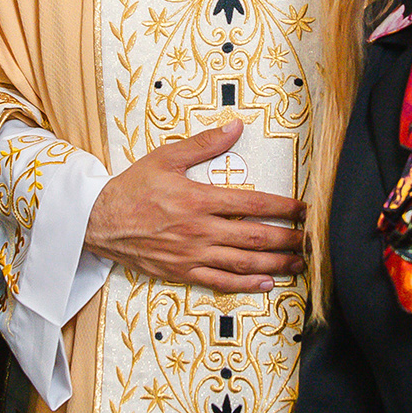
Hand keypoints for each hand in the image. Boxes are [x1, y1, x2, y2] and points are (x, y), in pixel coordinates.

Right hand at [83, 122, 303, 292]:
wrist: (99, 221)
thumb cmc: (132, 188)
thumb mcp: (165, 157)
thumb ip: (204, 144)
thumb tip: (236, 126)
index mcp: (198, 199)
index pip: (252, 203)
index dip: (283, 207)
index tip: (304, 209)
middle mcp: (199, 230)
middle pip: (255, 236)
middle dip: (288, 239)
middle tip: (312, 240)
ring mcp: (191, 255)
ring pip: (243, 263)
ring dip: (275, 264)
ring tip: (299, 263)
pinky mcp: (182, 272)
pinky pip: (220, 282)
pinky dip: (246, 285)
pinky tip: (266, 284)